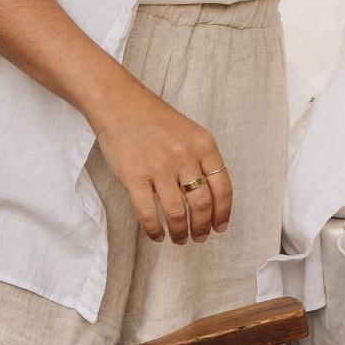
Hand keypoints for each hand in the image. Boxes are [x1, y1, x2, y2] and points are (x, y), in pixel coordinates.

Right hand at [92, 80, 232, 245]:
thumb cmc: (155, 120)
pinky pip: (148, 214)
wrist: (120, 105)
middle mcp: (185, 156)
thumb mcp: (189, 132)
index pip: (222, 187)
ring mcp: (160, 167)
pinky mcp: (135, 177)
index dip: (223, 212)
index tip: (220, 226)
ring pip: (177, 213)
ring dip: (180, 232)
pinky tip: (157, 235)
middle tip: (199, 237)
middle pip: (202, 204)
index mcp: (203, 144)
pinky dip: (155, 230)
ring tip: (179, 238)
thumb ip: (201, 159)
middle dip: (202, 227)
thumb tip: (211, 197)